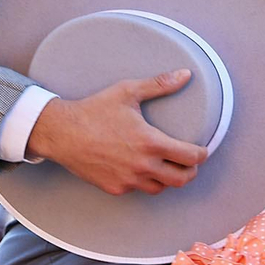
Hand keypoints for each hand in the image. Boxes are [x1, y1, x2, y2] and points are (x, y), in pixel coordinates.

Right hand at [25, 69, 209, 195]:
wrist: (62, 133)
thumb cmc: (95, 110)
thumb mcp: (128, 91)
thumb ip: (160, 84)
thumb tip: (185, 74)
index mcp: (150, 142)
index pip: (191, 157)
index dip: (202, 154)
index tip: (202, 150)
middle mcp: (142, 166)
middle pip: (182, 179)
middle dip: (191, 171)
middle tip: (189, 162)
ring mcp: (128, 180)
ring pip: (161, 188)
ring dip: (168, 179)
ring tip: (167, 166)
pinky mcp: (115, 188)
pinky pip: (138, 190)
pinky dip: (144, 182)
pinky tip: (142, 169)